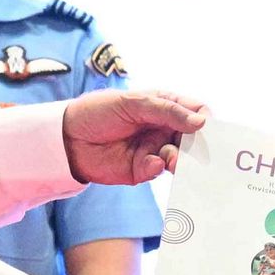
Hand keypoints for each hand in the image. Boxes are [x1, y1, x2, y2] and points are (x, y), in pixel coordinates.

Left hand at [63, 89, 209, 185]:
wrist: (67, 137)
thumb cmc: (99, 111)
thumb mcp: (133, 103)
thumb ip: (168, 111)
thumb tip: (202, 122)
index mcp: (165, 107)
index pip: (196, 112)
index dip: (205, 120)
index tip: (207, 128)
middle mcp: (164, 128)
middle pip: (193, 138)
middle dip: (197, 146)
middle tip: (196, 151)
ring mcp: (155, 149)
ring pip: (180, 158)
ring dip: (180, 160)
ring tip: (174, 160)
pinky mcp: (143, 170)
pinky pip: (159, 170)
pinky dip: (158, 168)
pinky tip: (152, 163)